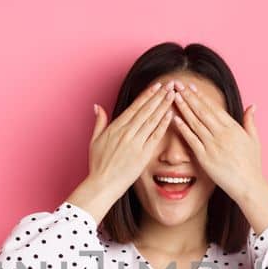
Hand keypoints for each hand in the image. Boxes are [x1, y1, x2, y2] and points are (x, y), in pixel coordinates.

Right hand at [67, 81, 175, 223]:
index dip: (147, 95)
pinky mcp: (143, 154)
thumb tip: (97, 106)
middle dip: (159, 95)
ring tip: (173, 95)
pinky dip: (163, 124)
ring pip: (152, 120)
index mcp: (116, 127)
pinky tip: (171, 114)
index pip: (135, 107)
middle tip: (170, 84)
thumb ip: (99, 122)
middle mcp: (126, 132)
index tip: (157, 86)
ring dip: (163, 106)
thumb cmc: (98, 165)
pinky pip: (155, 136)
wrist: (102, 184)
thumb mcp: (95, 140)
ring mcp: (135, 143)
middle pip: (146, 110)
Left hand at [169, 82, 263, 196]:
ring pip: (195, 122)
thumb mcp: (254, 139)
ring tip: (174, 96)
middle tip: (177, 84)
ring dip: (183, 108)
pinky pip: (191, 140)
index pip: (213, 107)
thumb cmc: (252, 164)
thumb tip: (252, 105)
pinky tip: (174, 119)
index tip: (191, 87)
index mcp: (233, 128)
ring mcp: (212, 145)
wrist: (248, 185)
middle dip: (188, 96)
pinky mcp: (205, 157)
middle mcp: (222, 134)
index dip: (200, 96)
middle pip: (201, 111)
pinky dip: (183, 128)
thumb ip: (250, 121)